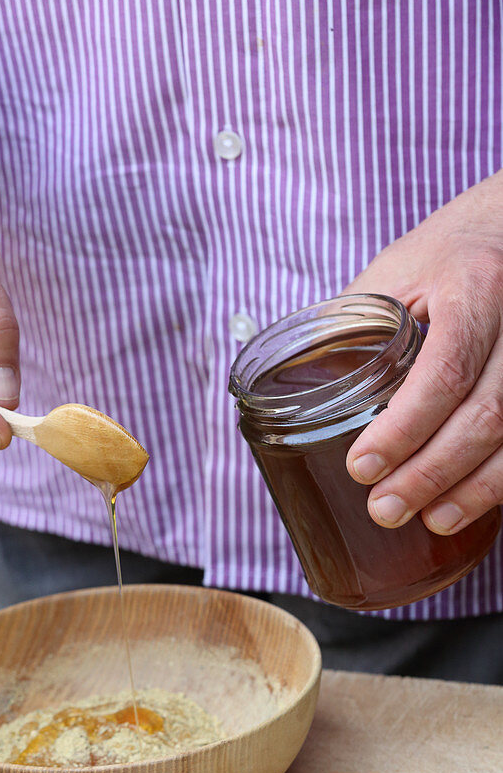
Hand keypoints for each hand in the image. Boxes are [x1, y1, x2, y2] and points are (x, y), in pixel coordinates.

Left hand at [345, 170, 502, 534]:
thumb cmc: (445, 253)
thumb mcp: (392, 272)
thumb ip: (352, 324)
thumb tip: (289, 383)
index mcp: (473, 287)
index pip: (445, 369)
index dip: (404, 427)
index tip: (362, 466)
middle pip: (486, 412)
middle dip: (431, 471)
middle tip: (383, 508)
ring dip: (472, 488)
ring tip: (427, 519)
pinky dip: (497, 480)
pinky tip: (465, 504)